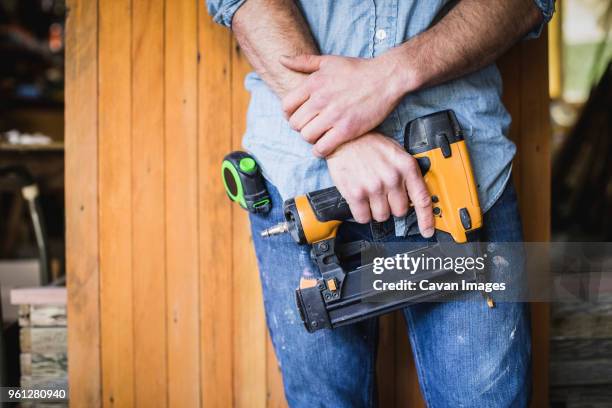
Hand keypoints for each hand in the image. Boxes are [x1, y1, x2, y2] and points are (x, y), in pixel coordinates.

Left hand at [280, 53, 409, 156]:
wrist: (386, 78)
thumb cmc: (358, 69)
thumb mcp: (329, 61)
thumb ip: (303, 61)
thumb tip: (282, 59)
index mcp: (313, 83)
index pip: (286, 106)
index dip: (289, 114)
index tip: (298, 116)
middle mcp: (320, 99)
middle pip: (295, 124)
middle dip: (301, 127)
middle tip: (311, 126)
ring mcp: (333, 116)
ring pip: (307, 136)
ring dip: (311, 138)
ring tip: (319, 135)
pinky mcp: (346, 130)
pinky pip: (322, 147)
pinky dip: (320, 150)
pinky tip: (325, 146)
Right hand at [326, 132, 433, 237]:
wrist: (343, 137)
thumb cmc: (369, 144)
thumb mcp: (396, 152)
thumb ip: (406, 174)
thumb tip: (413, 197)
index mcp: (406, 167)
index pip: (422, 200)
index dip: (426, 219)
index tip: (427, 231)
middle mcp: (392, 178)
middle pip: (400, 211)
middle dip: (392, 206)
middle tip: (383, 195)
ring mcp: (374, 187)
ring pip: (382, 216)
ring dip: (375, 210)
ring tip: (370, 194)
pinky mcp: (356, 193)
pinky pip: (363, 217)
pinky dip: (361, 213)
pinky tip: (359, 200)